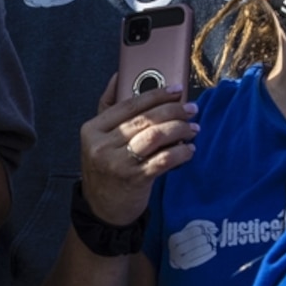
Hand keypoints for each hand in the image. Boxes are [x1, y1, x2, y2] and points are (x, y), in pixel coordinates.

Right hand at [75, 74, 195, 226]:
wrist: (102, 210)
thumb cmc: (105, 169)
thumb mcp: (98, 138)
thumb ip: (108, 106)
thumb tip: (119, 75)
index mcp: (92, 130)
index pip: (128, 104)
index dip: (155, 93)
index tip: (176, 89)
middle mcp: (102, 145)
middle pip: (145, 119)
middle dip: (174, 111)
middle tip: (192, 109)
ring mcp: (118, 163)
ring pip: (156, 136)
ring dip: (180, 129)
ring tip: (193, 128)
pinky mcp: (135, 180)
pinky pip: (164, 160)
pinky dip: (181, 152)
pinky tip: (189, 149)